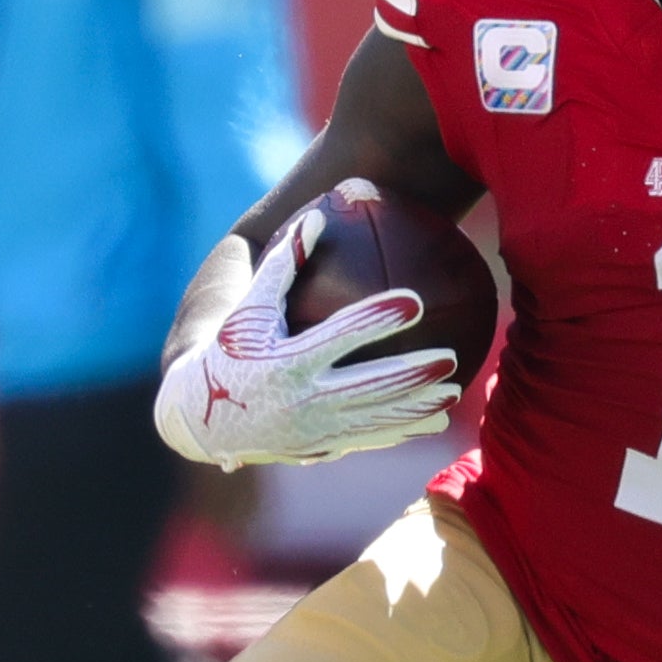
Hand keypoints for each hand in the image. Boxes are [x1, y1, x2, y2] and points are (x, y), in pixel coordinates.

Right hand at [152, 185, 460, 468]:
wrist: (206, 419)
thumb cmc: (230, 350)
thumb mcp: (249, 308)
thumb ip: (282, 264)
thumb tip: (316, 215)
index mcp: (287, 361)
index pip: (339, 337)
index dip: (375, 319)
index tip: (412, 302)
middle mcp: (303, 399)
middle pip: (368, 387)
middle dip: (410, 375)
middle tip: (449, 358)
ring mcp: (315, 429)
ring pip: (376, 419)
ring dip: (417, 407)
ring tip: (456, 391)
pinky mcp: (323, 446)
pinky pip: (370, 438)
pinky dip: (404, 431)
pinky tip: (437, 421)